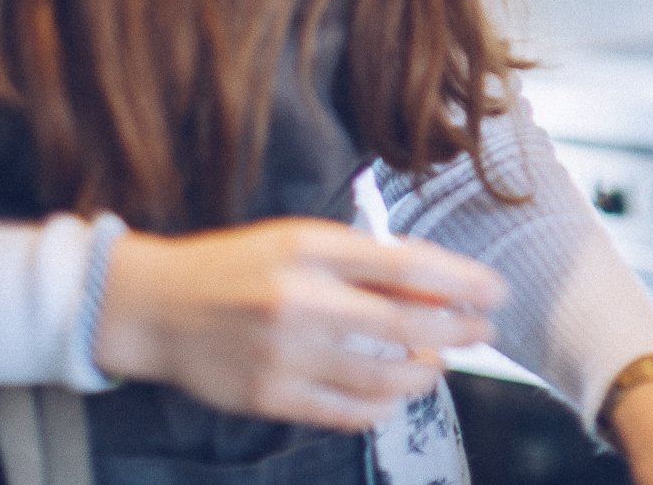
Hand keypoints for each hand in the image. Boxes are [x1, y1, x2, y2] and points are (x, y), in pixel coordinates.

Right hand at [95, 217, 504, 431]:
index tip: (497, 291)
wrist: (155, 306)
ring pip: (381, 376)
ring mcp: (283, 354)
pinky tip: (396, 393)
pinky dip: (382, 406)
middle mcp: (299, 301)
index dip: (462, 282)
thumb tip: (435, 284)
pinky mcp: (268, 397)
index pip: (405, 267)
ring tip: (441, 365)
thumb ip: (363, 262)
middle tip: (485, 332)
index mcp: (310, 250)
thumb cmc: (237, 266)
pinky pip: (345, 411)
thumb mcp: (300, 241)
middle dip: (458, 330)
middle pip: (403, 323)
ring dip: (425, 373)